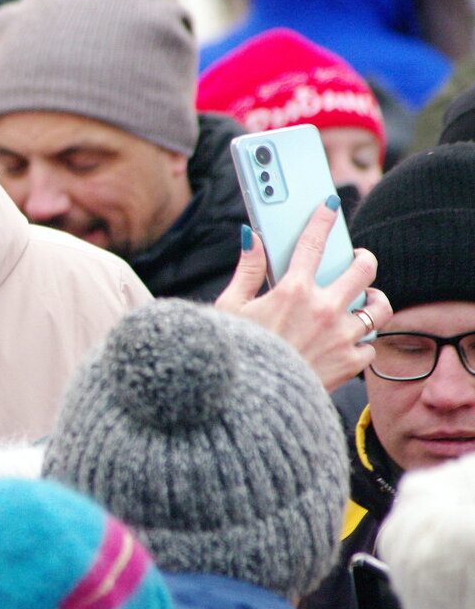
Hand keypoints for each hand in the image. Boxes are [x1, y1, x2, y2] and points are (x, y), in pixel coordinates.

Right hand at [215, 198, 392, 391]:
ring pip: (379, 307)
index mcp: (292, 291)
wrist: (252, 401)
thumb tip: (248, 238)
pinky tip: (349, 340)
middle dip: (363, 259)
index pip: (312, 243)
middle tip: (356, 260)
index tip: (329, 206)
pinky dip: (362, 341)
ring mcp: (342, 337)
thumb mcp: (230, 308)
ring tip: (364, 300)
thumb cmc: (236, 354)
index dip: (322, 219)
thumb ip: (245, 270)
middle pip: (363, 270)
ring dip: (373, 300)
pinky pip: (371, 345)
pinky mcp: (350, 363)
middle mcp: (324, 309)